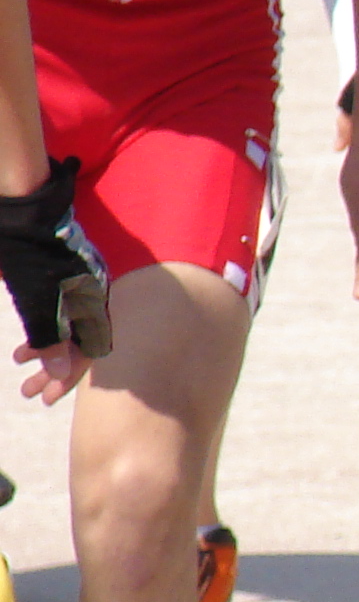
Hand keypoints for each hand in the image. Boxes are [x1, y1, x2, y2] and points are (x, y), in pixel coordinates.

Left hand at [0, 157, 110, 401]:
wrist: (23, 204)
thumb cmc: (30, 251)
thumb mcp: (37, 299)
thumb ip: (50, 337)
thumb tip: (61, 374)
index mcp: (92, 301)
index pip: (90, 351)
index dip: (68, 378)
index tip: (46, 398)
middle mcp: (91, 295)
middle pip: (79, 343)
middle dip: (52, 370)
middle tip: (30, 392)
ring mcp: (78, 285)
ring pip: (67, 329)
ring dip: (44, 352)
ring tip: (22, 367)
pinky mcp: (62, 277)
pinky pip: (60, 314)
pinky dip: (42, 331)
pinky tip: (24, 341)